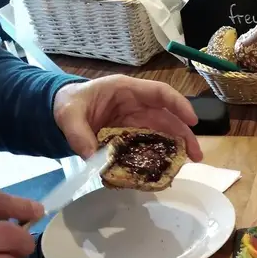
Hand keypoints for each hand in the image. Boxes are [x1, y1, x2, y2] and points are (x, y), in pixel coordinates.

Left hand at [53, 74, 202, 161]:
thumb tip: (93, 157)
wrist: (59, 111)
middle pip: (168, 117)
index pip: (159, 93)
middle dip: (185, 135)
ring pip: (164, 132)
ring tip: (188, 163)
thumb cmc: (69, 104)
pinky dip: (161, 155)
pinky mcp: (133, 135)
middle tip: (196, 155)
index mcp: (126, 90)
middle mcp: (137, 105)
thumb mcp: (68, 115)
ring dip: (178, 147)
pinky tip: (167, 167)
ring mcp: (137, 121)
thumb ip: (78, 134)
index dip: (178, 105)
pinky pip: (151, 144)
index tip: (193, 121)